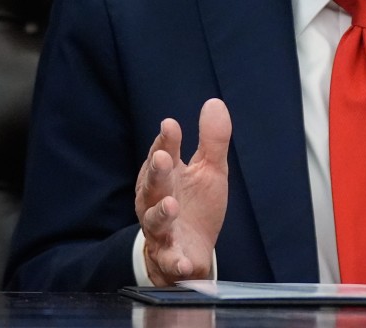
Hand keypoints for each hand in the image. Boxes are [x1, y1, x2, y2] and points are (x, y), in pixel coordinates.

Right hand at [135, 98, 231, 285]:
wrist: (193, 253)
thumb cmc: (196, 206)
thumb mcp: (209, 170)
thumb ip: (212, 140)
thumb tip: (214, 102)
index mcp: (165, 178)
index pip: (162, 156)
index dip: (165, 142)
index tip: (171, 126)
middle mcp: (156, 202)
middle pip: (151, 186)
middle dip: (156, 173)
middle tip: (163, 159)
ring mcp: (161, 232)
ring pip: (154, 222)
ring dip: (161, 214)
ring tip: (171, 205)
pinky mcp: (170, 259)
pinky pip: (169, 261)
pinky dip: (175, 262)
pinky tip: (184, 263)